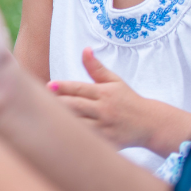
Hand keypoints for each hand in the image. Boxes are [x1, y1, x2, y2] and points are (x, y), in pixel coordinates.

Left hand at [50, 48, 190, 153]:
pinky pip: (87, 139)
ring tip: (44, 118)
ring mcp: (105, 126)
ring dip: (62, 121)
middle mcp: (104, 109)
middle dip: (57, 104)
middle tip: (39, 102)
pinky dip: (74, 137)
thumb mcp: (115, 81)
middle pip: (75, 106)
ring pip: (79, 123)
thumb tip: (85, 49)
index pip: (79, 88)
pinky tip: (59, 136)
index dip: (63, 87)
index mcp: (104, 93)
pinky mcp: (107, 141)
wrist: (151, 124)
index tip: (48, 86)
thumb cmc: (128, 100)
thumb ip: (96, 68)